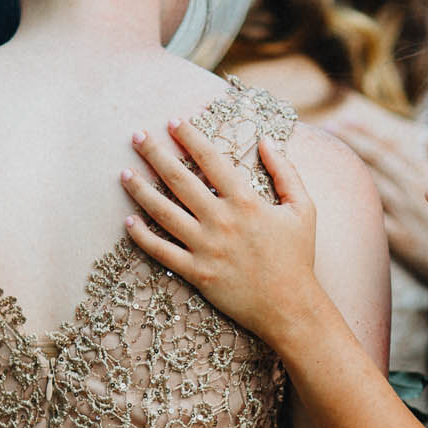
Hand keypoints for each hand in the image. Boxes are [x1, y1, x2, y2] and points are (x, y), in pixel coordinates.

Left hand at [121, 117, 326, 347]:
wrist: (290, 307)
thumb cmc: (297, 257)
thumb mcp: (303, 208)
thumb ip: (286, 172)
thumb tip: (267, 141)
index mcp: (245, 201)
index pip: (211, 159)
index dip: (189, 137)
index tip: (173, 121)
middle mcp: (221, 220)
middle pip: (179, 180)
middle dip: (155, 154)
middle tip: (136, 136)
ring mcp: (206, 247)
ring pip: (163, 212)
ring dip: (140, 190)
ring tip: (124, 174)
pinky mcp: (196, 273)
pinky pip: (162, 252)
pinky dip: (142, 237)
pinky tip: (128, 222)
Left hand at [327, 115, 427, 287]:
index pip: (391, 146)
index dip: (367, 132)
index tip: (346, 120)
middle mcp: (415, 190)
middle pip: (377, 160)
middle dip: (352, 141)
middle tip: (329, 127)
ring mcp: (406, 214)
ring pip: (371, 185)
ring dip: (349, 169)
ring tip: (326, 155)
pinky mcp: (400, 239)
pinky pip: (372, 219)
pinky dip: (354, 207)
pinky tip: (334, 199)